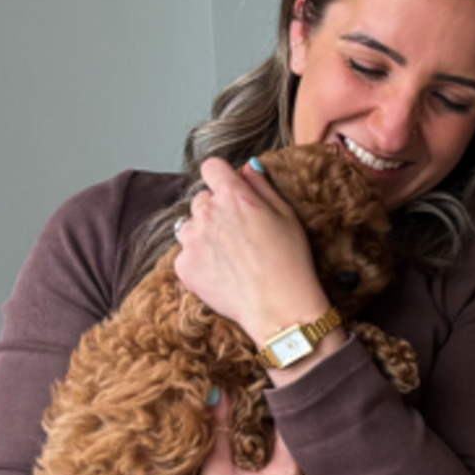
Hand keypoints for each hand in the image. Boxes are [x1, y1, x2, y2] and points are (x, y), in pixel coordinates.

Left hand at [173, 157, 330, 353]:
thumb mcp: (286, 214)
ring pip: (191, 227)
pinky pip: (186, 255)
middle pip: (202, 199)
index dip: (221, 177)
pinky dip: (199, 261)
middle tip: (238, 234)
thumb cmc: (290, 260)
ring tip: (230, 257)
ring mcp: (192, 240)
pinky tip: (223, 273)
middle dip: (216, 210)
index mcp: (233, 195)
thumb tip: (248, 167)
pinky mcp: (184, 266)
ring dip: (204, 236)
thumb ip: (262, 185)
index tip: (228, 189)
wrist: (279, 307)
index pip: (211, 167)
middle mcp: (207, 212)